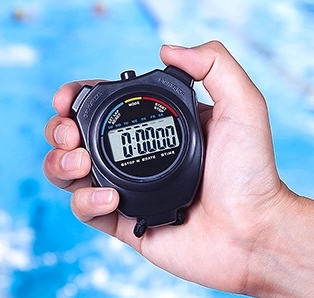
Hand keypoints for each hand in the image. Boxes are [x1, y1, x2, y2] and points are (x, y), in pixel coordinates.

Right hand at [43, 41, 294, 293]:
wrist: (254, 233)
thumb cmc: (252, 174)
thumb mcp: (243, 105)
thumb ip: (213, 64)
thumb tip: (165, 48)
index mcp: (154, 125)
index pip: (102, 106)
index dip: (76, 99)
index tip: (68, 99)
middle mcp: (135, 156)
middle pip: (72, 138)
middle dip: (58, 131)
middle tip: (70, 135)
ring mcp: (126, 190)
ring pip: (67, 174)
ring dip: (59, 164)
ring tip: (80, 163)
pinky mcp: (123, 224)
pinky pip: (85, 210)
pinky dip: (87, 201)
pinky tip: (111, 197)